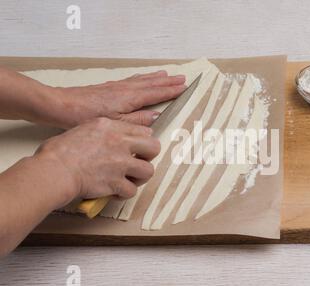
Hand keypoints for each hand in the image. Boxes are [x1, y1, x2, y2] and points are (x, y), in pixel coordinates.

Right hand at [33, 117, 159, 199]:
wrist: (54, 171)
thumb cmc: (59, 152)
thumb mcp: (83, 129)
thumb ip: (103, 132)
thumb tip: (111, 139)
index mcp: (110, 126)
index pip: (144, 130)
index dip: (142, 142)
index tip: (136, 149)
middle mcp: (119, 142)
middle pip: (154, 147)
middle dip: (149, 157)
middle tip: (137, 163)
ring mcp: (120, 163)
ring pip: (148, 171)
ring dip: (140, 178)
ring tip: (129, 179)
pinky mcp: (116, 182)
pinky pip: (132, 190)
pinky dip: (124, 194)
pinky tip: (115, 192)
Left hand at [54, 70, 185, 127]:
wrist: (62, 105)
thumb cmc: (87, 116)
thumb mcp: (115, 123)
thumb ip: (137, 120)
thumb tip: (156, 115)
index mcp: (130, 98)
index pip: (156, 93)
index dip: (171, 90)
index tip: (184, 87)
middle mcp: (126, 89)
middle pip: (152, 83)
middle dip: (168, 81)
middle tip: (182, 78)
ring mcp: (117, 86)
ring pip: (142, 79)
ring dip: (156, 77)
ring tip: (167, 74)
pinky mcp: (109, 87)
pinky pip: (132, 79)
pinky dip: (142, 77)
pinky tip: (142, 78)